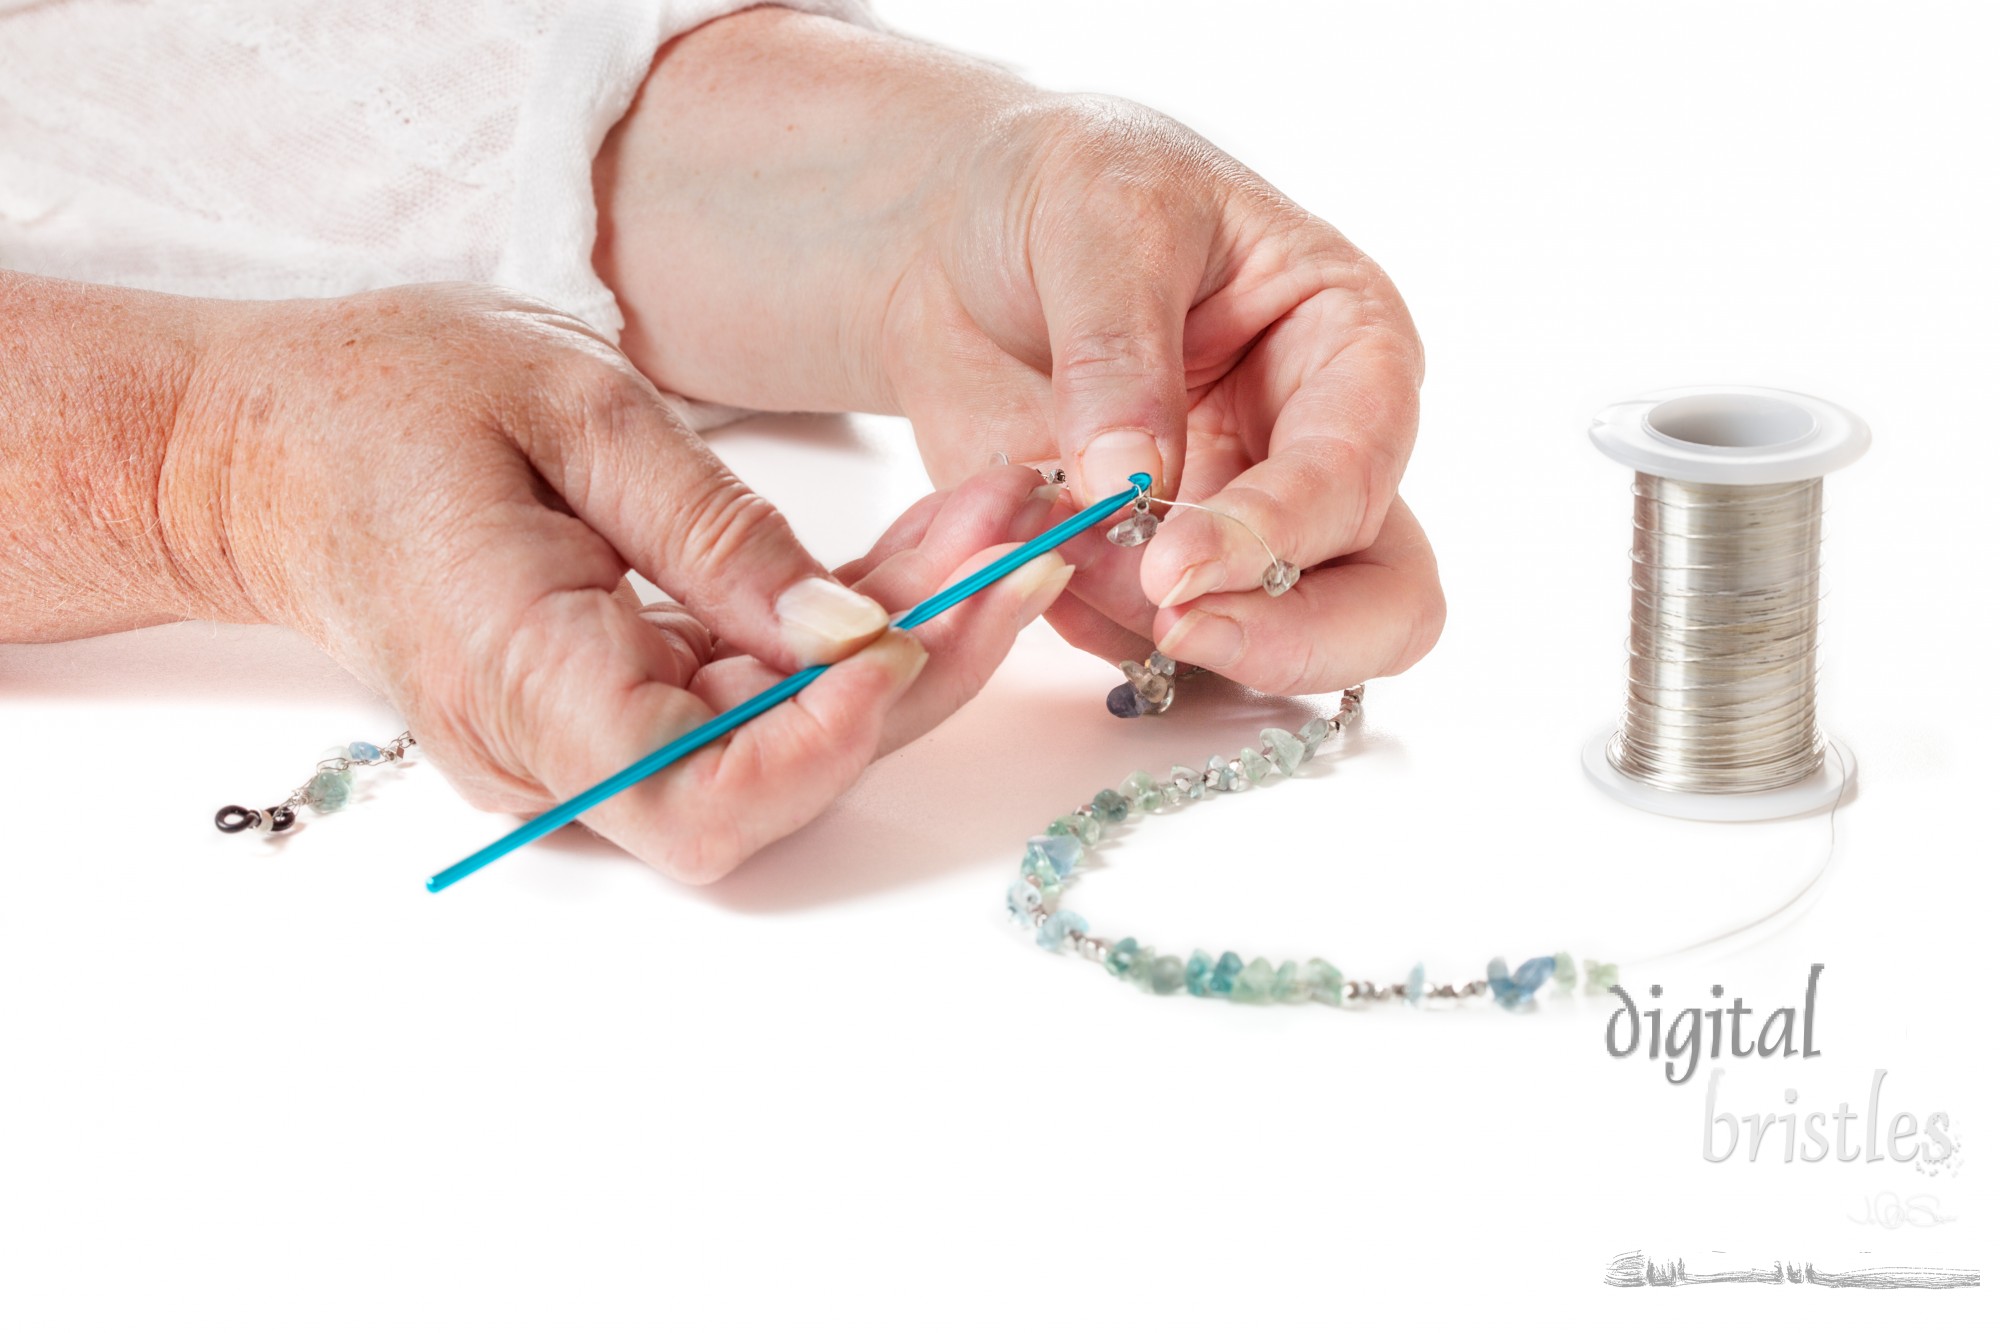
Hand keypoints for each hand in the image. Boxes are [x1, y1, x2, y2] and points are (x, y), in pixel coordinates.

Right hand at [171, 284, 1072, 879]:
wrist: (266, 450)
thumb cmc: (389, 400)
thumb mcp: (567, 410)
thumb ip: (713, 535)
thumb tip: (853, 640)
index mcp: (524, 677)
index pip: (702, 798)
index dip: (828, 743)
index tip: (918, 629)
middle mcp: (561, 751)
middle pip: (782, 778)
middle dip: (928, 670)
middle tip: (1034, 539)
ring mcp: (592, 744)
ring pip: (791, 736)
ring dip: (915, 639)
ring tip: (1008, 517)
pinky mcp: (623, 708)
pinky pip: (758, 692)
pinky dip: (850, 625)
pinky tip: (935, 536)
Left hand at [596, 10, 1443, 695]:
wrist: (958, 239)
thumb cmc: (1063, 191)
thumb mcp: (1099, 217)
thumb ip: (1118, 349)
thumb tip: (1131, 480)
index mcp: (1349, 348)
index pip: (1360, 470)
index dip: (1283, 530)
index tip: (1177, 565)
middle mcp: (1316, 456)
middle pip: (1380, 602)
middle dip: (1284, 635)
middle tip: (1173, 626)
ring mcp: (1240, 532)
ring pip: (1270, 648)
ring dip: (1152, 628)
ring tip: (1046, 544)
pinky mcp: (1151, 578)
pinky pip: (1142, 649)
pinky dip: (1082, 626)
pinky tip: (1019, 550)